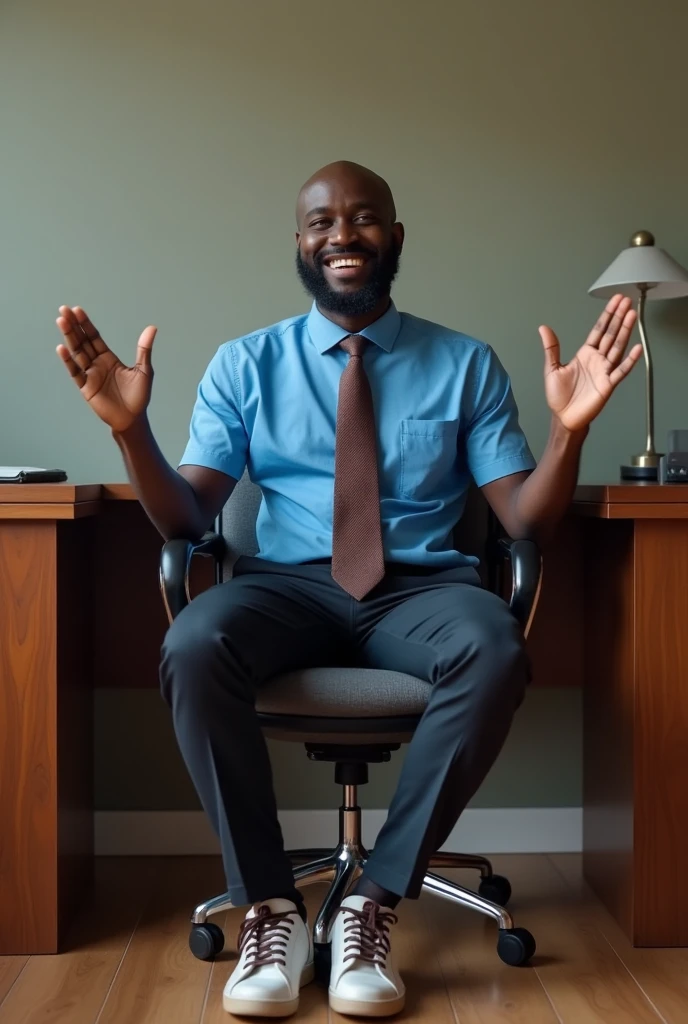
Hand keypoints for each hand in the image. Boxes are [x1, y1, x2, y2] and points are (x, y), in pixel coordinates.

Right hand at [55, 306, 156, 432]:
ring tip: (61, 321)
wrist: (133, 419)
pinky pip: (75, 373)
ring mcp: (90, 375)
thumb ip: (144, 349)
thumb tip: (152, 328)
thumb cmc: (139, 396)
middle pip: (83, 342)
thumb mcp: (144, 370)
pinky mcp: (86, 388)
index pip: (94, 337)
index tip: (77, 310)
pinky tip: (62, 348)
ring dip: (69, 338)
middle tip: (64, 310)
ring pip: (77, 353)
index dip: (86, 324)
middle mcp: (97, 364)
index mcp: (109, 358)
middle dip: (74, 326)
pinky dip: (69, 361)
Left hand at [540, 294, 641, 433]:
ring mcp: (604, 371)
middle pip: (610, 334)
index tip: (615, 301)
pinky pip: (620, 371)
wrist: (563, 418)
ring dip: (624, 331)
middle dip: (618, 317)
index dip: (607, 315)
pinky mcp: (608, 385)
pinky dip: (629, 360)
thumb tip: (544, 328)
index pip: (599, 330)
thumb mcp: (551, 368)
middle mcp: (597, 360)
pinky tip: (636, 348)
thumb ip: (551, 348)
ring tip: (631, 316)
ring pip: (617, 347)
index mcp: (585, 354)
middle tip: (626, 301)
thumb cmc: (559, 397)